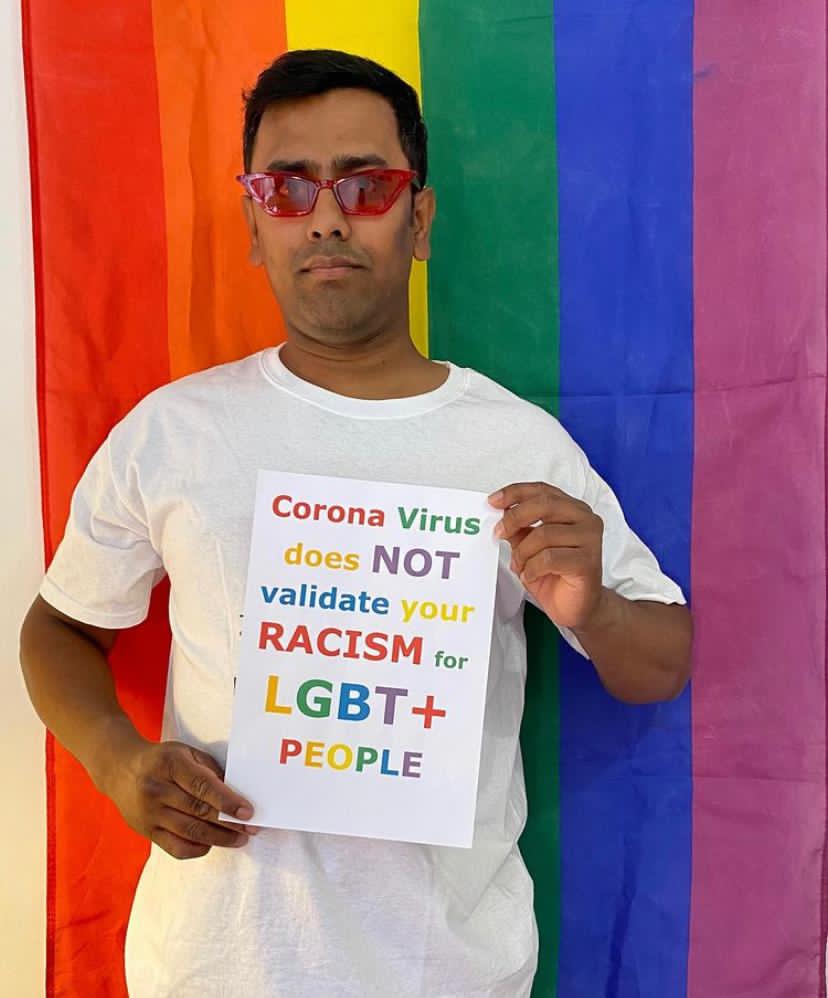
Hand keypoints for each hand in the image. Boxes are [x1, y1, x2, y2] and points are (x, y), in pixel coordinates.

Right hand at [99, 724, 257, 859]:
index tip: (248, 812)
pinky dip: (198, 848)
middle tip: (251, 829)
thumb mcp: (186, 753)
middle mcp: (156, 789)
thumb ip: (210, 770)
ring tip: (240, 839)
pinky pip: (176, 847)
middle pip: (199, 811)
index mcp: (170, 764)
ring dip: (219, 839)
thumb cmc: (162, 759)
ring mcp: (149, 813)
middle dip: (229, 823)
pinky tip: (213, 843)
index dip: (228, 801)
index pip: (202, 786)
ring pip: (190, 832)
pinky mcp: (146, 831)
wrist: (120, 769)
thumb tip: (237, 793)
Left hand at [489, 482, 604, 629]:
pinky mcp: (587, 562)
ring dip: (523, 553)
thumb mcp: (530, 547)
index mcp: (573, 509)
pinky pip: (549, 558)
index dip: (515, 492)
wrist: (577, 607)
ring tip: (520, 566)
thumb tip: (499, 513)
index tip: (493, 501)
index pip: (542, 490)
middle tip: (499, 532)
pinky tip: (532, 575)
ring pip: (543, 534)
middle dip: (514, 518)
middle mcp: (585, 519)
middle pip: (544, 505)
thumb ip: (519, 528)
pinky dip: (532, 568)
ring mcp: (590, 539)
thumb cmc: (556, 575)